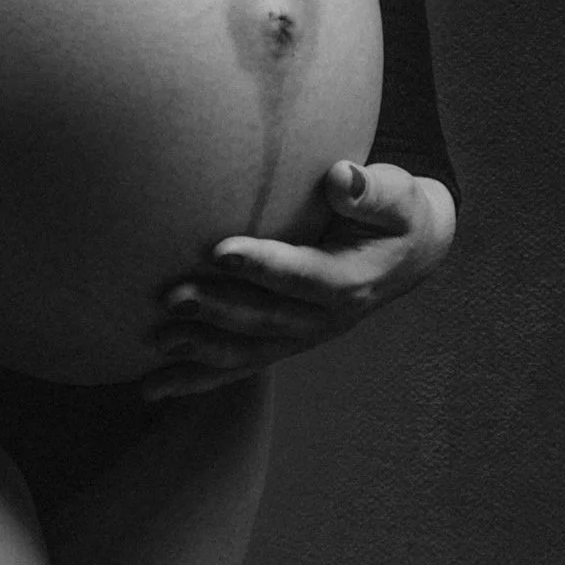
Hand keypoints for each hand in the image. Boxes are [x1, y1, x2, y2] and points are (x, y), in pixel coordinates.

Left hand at [140, 161, 457, 399]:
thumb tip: (341, 177)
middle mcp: (327, 319)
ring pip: (250, 351)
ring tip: (158, 342)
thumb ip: (370, 190)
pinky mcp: (286, 342)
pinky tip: (154, 388)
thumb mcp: (396, 196)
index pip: (304, 277)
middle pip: (268, 319)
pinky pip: (240, 365)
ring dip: (203, 349)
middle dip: (218, 310)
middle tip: (172, 298)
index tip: (220, 252)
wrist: (409, 253)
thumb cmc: (395, 213)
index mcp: (351, 282)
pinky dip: (197, 379)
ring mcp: (304, 336)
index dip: (264, 266)